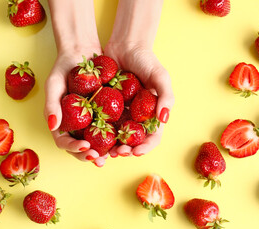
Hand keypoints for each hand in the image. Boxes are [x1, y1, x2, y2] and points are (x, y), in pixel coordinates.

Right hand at [44, 49, 108, 166]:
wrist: (82, 51)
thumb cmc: (63, 68)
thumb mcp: (53, 84)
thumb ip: (51, 105)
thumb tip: (53, 127)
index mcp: (61, 122)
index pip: (64, 141)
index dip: (73, 147)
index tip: (85, 146)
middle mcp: (76, 124)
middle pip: (80, 147)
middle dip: (89, 155)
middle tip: (100, 158)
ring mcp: (90, 120)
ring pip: (96, 142)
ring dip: (103, 151)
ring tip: (113, 155)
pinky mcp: (104, 113)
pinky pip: (110, 127)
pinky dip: (115, 136)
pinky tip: (123, 139)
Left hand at [104, 42, 174, 156]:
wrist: (125, 45)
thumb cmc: (146, 60)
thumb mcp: (160, 76)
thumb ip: (166, 96)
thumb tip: (164, 119)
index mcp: (151, 113)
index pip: (152, 137)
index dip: (145, 147)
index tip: (136, 152)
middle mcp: (136, 117)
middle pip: (132, 141)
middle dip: (126, 150)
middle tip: (117, 153)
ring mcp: (120, 113)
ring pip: (116, 136)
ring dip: (111, 146)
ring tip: (105, 151)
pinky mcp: (105, 107)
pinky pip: (101, 123)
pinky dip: (98, 132)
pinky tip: (92, 137)